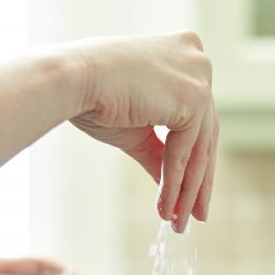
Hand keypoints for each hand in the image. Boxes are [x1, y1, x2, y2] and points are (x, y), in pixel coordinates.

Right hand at [66, 31, 217, 232]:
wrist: (70, 80)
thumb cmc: (91, 97)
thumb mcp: (136, 129)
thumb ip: (160, 153)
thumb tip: (175, 188)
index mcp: (183, 52)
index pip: (196, 117)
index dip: (193, 159)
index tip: (189, 194)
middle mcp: (197, 58)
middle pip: (204, 134)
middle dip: (197, 181)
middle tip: (193, 216)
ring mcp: (199, 75)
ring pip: (199, 148)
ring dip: (187, 190)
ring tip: (177, 222)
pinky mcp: (194, 96)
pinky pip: (186, 152)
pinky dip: (176, 183)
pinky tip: (166, 208)